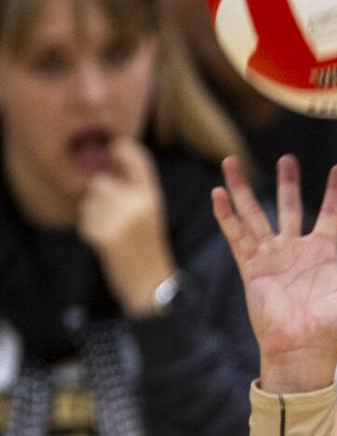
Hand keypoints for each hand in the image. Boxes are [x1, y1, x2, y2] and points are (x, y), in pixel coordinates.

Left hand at [77, 138, 176, 313]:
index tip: (112, 151)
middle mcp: (138, 204)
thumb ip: (134, 186)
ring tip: (111, 231)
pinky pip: (85, 221)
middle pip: (100, 182)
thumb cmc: (147, 247)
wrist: (151, 286)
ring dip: (93, 214)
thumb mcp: (150, 212)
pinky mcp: (106, 236)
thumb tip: (112, 154)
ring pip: (89, 201)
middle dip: (99, 197)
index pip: (134, 157)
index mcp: (152, 197)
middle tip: (114, 216)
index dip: (118, 149)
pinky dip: (90, 231)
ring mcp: (121, 220)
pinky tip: (106, 243)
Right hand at [212, 155, 336, 392]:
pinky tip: (218, 191)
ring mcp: (272, 257)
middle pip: (290, 207)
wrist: (305, 350)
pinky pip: (237, 235)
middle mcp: (296, 251)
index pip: (330, 214)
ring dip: (244, 189)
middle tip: (287, 158)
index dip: (336, 192)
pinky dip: (227, 214)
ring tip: (232, 160)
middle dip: (287, 183)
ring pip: (256, 214)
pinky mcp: (252, 267)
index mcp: (323, 254)